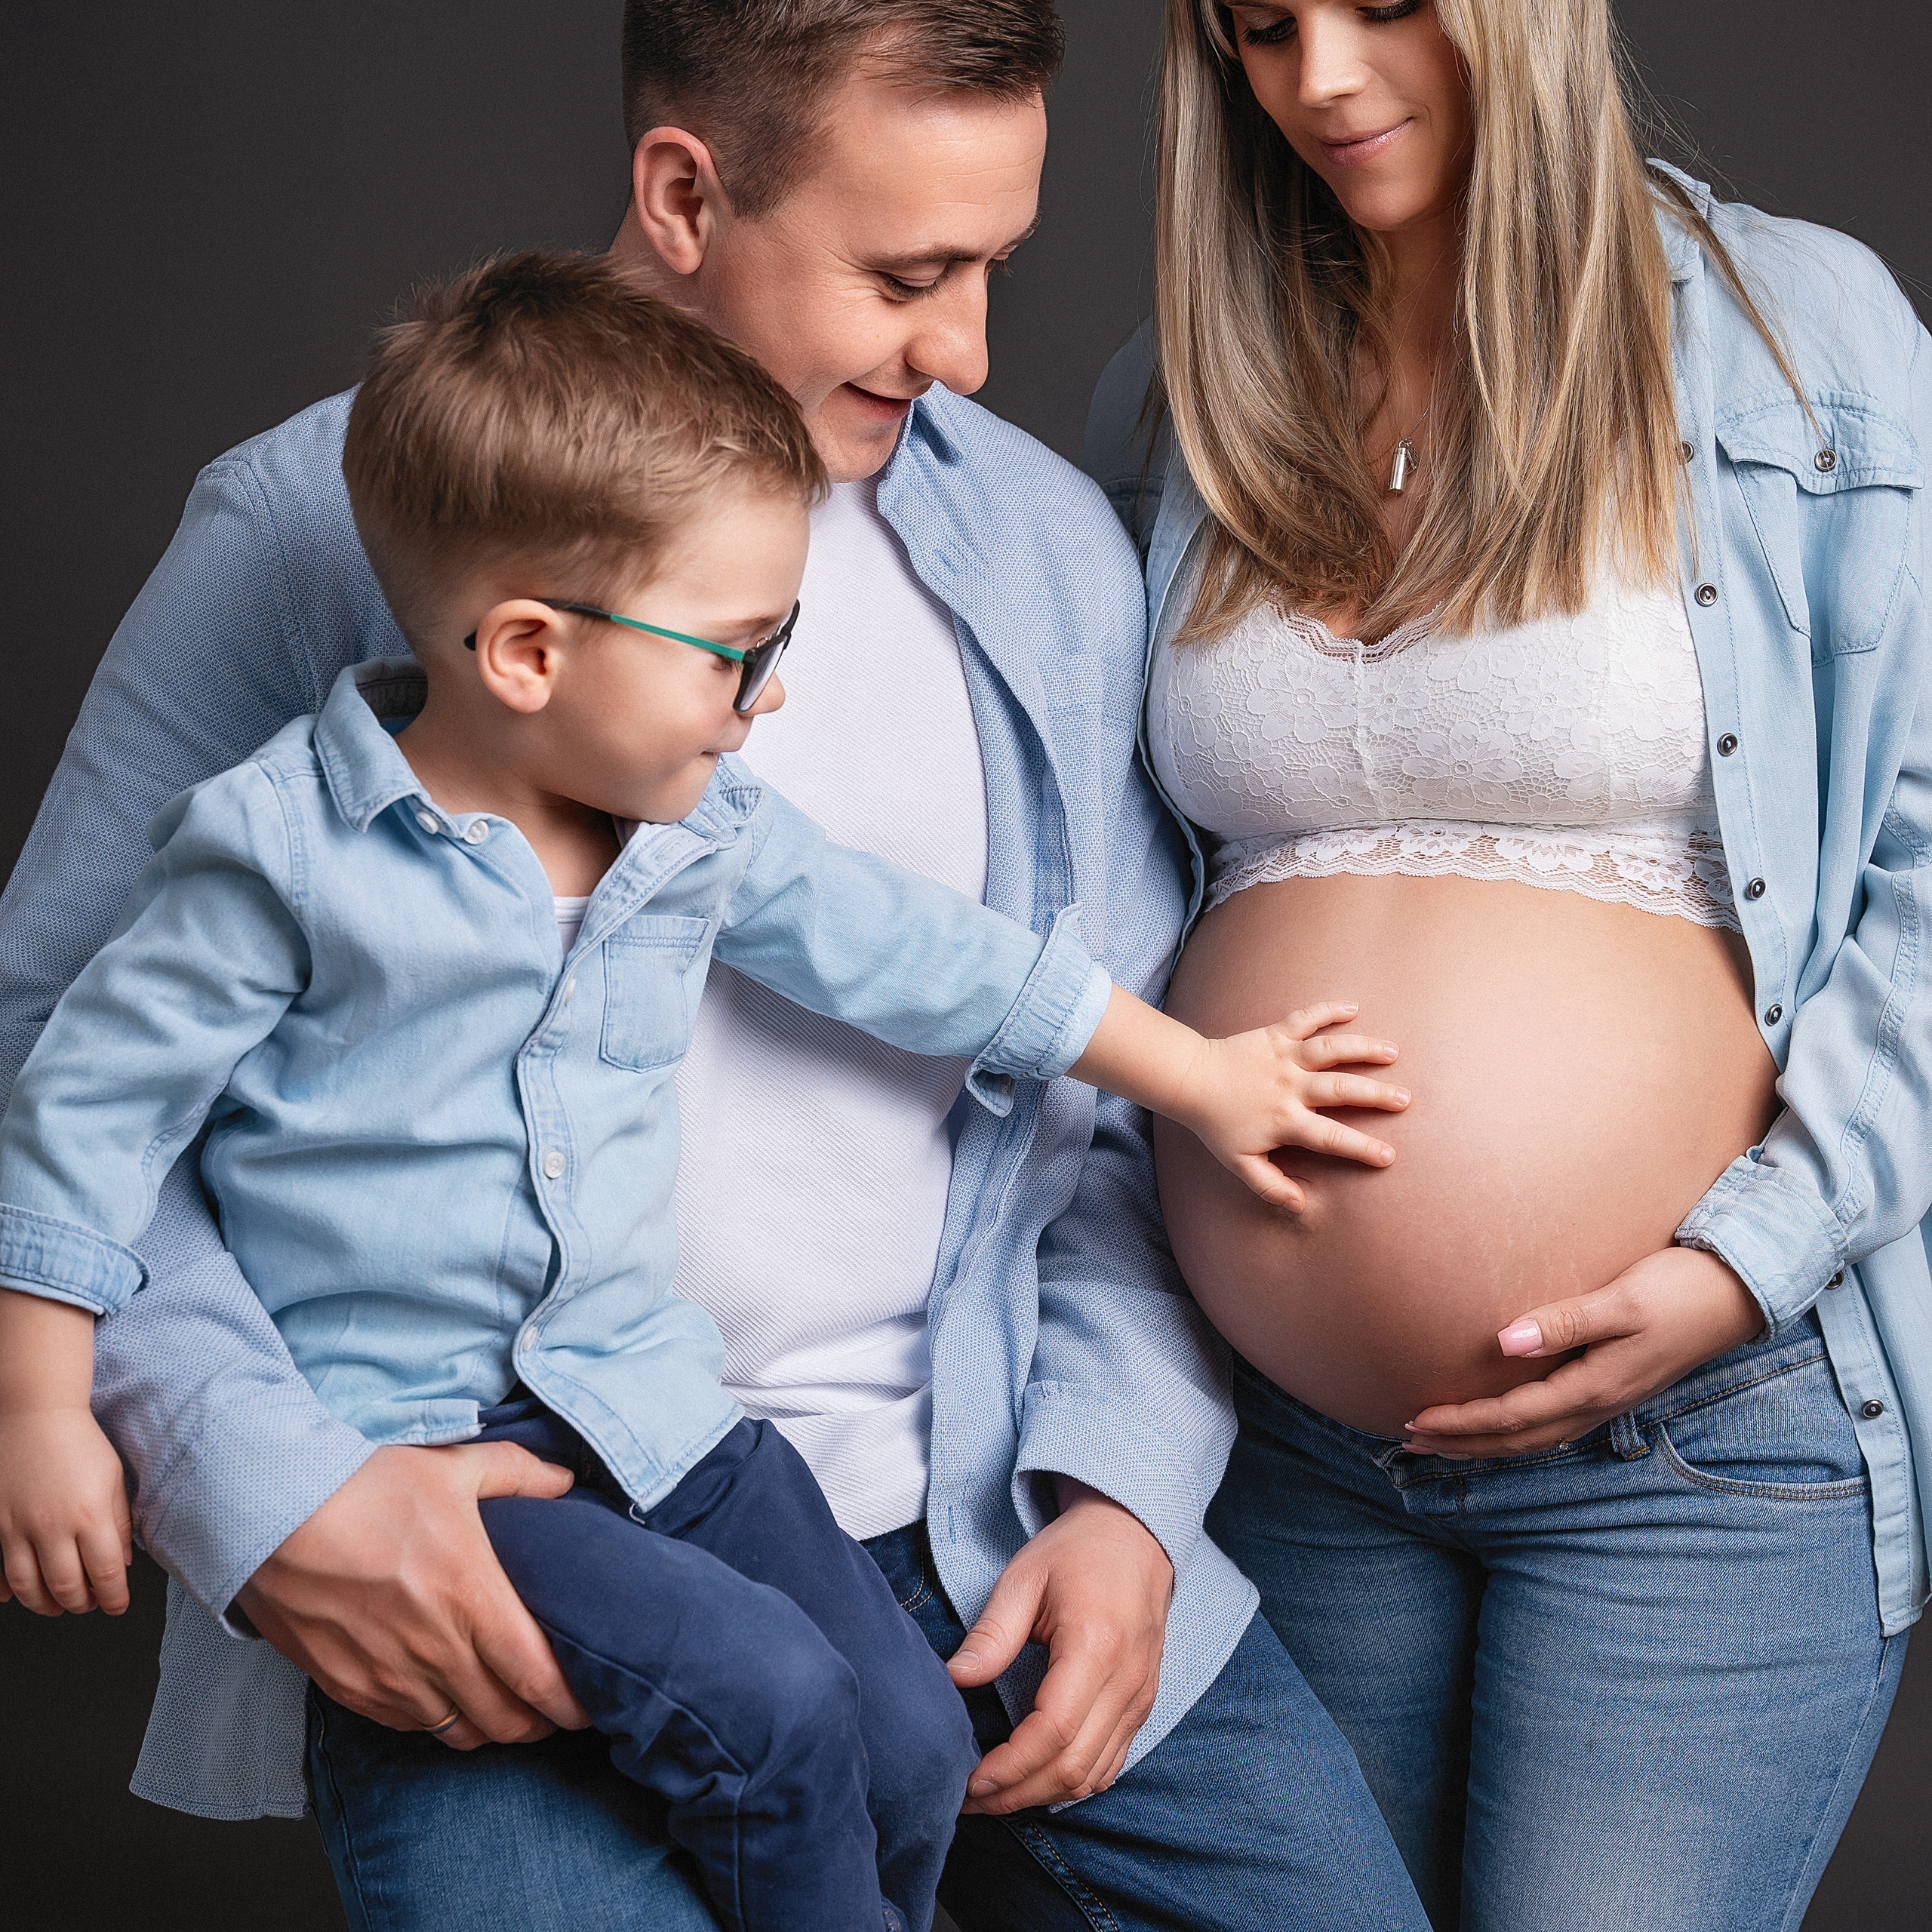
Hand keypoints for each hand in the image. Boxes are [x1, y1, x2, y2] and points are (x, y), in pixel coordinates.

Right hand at [0, 1407, 133, 1615]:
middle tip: (89, 1605)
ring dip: (45, 1604)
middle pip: (66, 1587)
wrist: (36, 1415)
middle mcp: (53, 1526)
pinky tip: (17, 1595)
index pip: (106, 1572)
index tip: (118, 1605)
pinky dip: (8, 1589)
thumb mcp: (113, 1479)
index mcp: (90, 1514)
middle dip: (81, 1604)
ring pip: (30, 1586)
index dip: (114, 1597)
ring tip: (58, 1605)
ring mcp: (18, 1526)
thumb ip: (120, 1523)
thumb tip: (122, 1563)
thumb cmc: (80, 1443)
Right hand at [236, 1440, 589, 1749]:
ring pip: (458, 1732)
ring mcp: (389, 1677)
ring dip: (487, 1726)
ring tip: (502, 1707)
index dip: (570, 1704)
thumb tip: (566, 1483)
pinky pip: (409, 1726)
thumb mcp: (455, 1468)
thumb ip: (521, 1475)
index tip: (588, 1704)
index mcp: (473, 1598)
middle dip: (537, 1722)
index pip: (539, 1679)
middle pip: (504, 1720)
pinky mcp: (349, 1689)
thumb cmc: (367, 1487)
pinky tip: (445, 1696)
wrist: (272, 1513)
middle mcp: (436, 1650)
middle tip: (551, 1708)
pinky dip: (436, 1720)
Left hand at [947, 1478, 1172, 1812]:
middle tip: (970, 1798)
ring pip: (1093, 1775)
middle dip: (1017, 1793)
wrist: (1136, 1533)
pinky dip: (1072, 1783)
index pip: (1052, 1732)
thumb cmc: (1077, 1550)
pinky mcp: (1143, 1703)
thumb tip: (953, 1679)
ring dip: (1041, 1795)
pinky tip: (1036, 1780)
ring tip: (994, 1795)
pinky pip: (1111, 1763)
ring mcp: (1141, 1697)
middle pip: (1073, 1767)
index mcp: (1096, 1647)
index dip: (1009, 1767)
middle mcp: (1126, 1682)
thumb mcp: (1024, 1576)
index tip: (968, 1779)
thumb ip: (991, 1633)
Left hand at [1176, 1001, 1407, 1209]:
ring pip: (1330, 1050)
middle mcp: (1290, 1087)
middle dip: (1375, 1095)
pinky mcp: (1275, 1034)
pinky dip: (1327, 1010)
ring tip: (1392, 1052)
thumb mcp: (1239, 1162)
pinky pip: (1305, 1018)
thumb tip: (1300, 1204)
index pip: (1330, 1138)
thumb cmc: (1217, 1124)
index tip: (1388, 1156)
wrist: (1191, 1080)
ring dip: (1362, 1048)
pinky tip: (1353, 1007)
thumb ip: (1269, 1184)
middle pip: (1340, 1090)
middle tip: (1404, 1099)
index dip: (1361, 1149)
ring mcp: (1284, 1057)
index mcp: (1285, 1120)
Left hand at [1404, 1246, 1765, 1459]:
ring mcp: (1610, 1400)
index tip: (1417, 1420)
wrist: (1738, 1292)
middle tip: (1410, 1440)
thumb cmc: (1678, 1288)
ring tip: (1444, 1439)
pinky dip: (1519, 1431)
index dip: (1463, 1423)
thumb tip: (1502, 1341)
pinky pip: (1555, 1424)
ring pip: (1537, 1436)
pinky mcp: (1615, 1387)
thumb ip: (1563, 1321)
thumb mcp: (1621, 1301)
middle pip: (1519, 1438)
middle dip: (1464, 1443)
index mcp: (1595, 1386)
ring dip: (1488, 1442)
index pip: (1513, 1416)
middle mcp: (1600, 1402)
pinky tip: (1502, 1422)